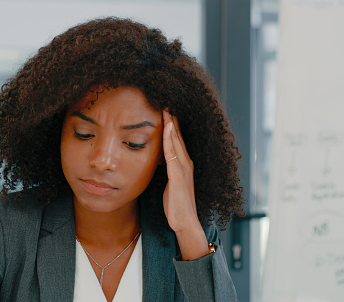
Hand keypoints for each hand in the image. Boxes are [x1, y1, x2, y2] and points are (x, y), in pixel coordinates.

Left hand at [162, 111, 209, 259]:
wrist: (185, 223)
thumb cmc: (176, 206)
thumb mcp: (170, 184)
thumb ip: (166, 172)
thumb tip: (158, 163)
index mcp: (183, 164)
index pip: (176, 139)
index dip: (171, 125)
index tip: (164, 110)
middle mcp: (186, 163)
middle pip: (177, 136)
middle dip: (171, 119)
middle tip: (165, 101)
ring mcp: (184, 168)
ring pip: (176, 141)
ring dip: (171, 124)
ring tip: (165, 108)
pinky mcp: (178, 176)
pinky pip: (173, 153)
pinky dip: (170, 139)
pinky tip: (166, 127)